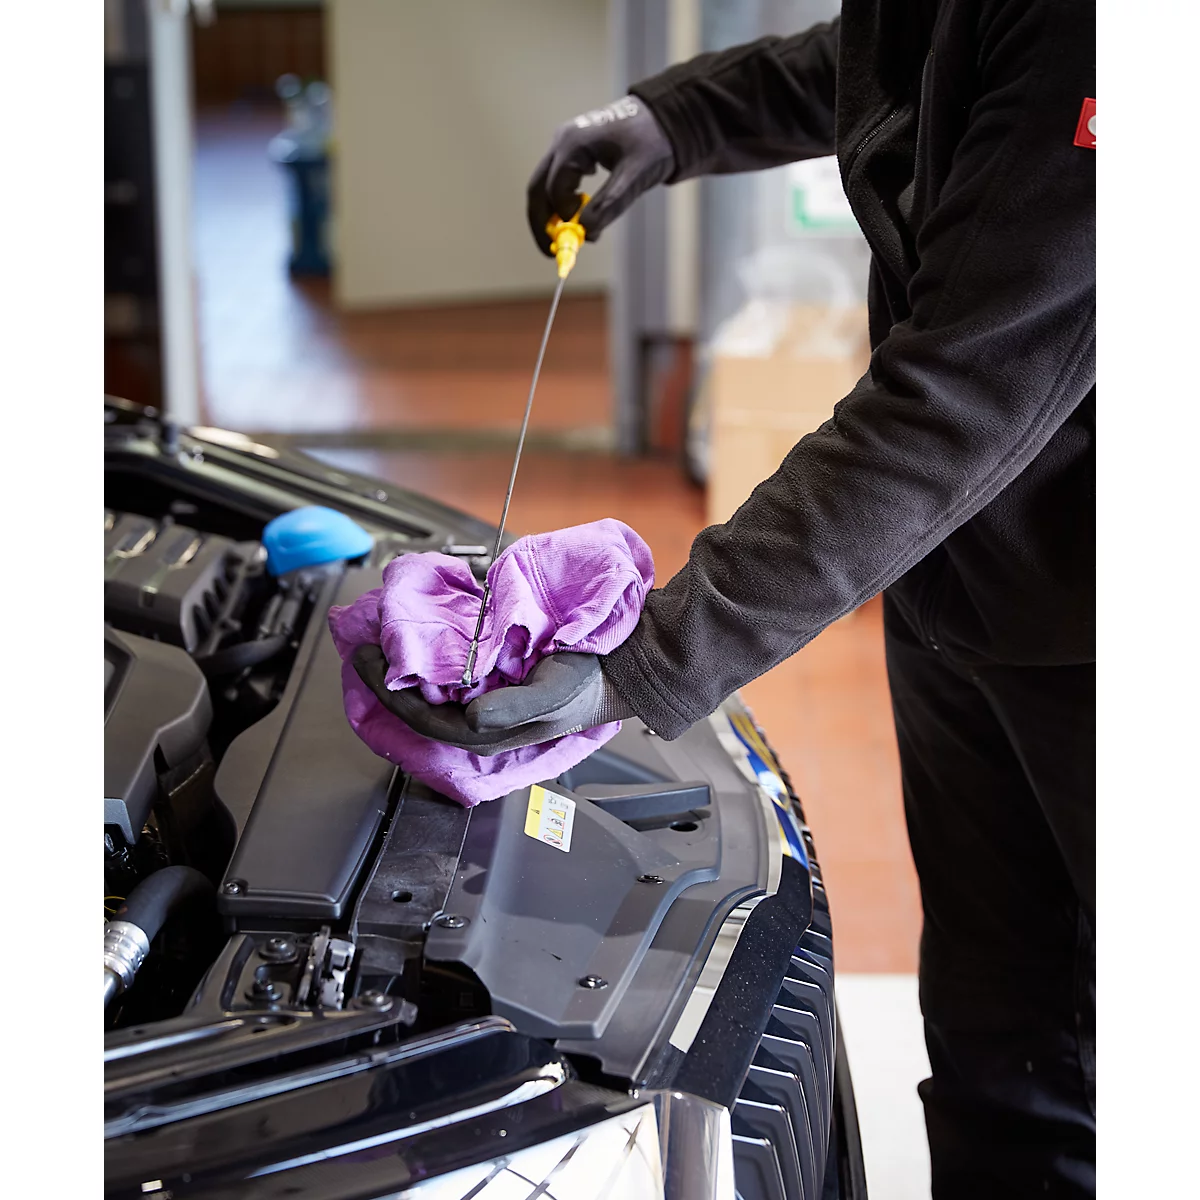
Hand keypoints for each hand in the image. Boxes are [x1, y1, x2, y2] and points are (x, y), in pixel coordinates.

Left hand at [352, 645, 632, 755]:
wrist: (624, 666)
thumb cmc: (591, 681)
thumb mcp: (555, 693)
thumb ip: (512, 708)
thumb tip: (469, 717)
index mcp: (492, 733)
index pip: (425, 721)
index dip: (390, 694)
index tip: (367, 660)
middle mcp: (485, 724)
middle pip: (422, 711)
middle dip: (391, 683)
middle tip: (365, 649)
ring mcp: (490, 706)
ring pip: (435, 697)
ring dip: (410, 673)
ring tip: (387, 644)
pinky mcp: (499, 686)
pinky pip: (454, 680)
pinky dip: (435, 662)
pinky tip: (426, 644)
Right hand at [526, 95, 674, 254]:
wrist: (666, 117)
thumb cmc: (652, 142)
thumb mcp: (634, 177)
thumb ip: (609, 204)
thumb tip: (586, 232)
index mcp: (573, 144)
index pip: (555, 190)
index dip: (564, 218)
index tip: (582, 236)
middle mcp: (562, 141)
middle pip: (537, 189)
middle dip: (542, 223)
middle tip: (552, 252)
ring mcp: (565, 144)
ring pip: (544, 186)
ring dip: (552, 214)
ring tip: (568, 238)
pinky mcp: (573, 151)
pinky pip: (557, 181)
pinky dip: (561, 203)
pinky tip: (578, 216)